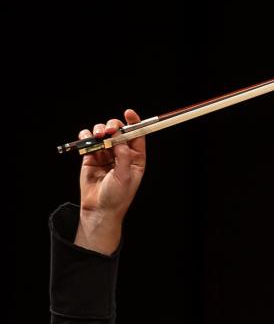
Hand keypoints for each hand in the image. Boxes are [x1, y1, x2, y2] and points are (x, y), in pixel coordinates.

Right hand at [75, 108, 146, 253]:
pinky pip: (88, 140)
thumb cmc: (116, 197)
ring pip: (103, 133)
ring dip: (99, 130)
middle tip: (108, 131)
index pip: (137, 135)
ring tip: (97, 138)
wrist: (99, 209)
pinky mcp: (91, 156)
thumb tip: (119, 138)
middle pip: (118, 130)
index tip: (128, 113)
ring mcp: (106, 154)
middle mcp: (121, 154)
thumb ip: (123, 156)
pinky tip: (87, 140)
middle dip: (113, 126)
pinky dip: (86, 136)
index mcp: (135, 159)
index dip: (134, 122)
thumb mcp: (124, 176)